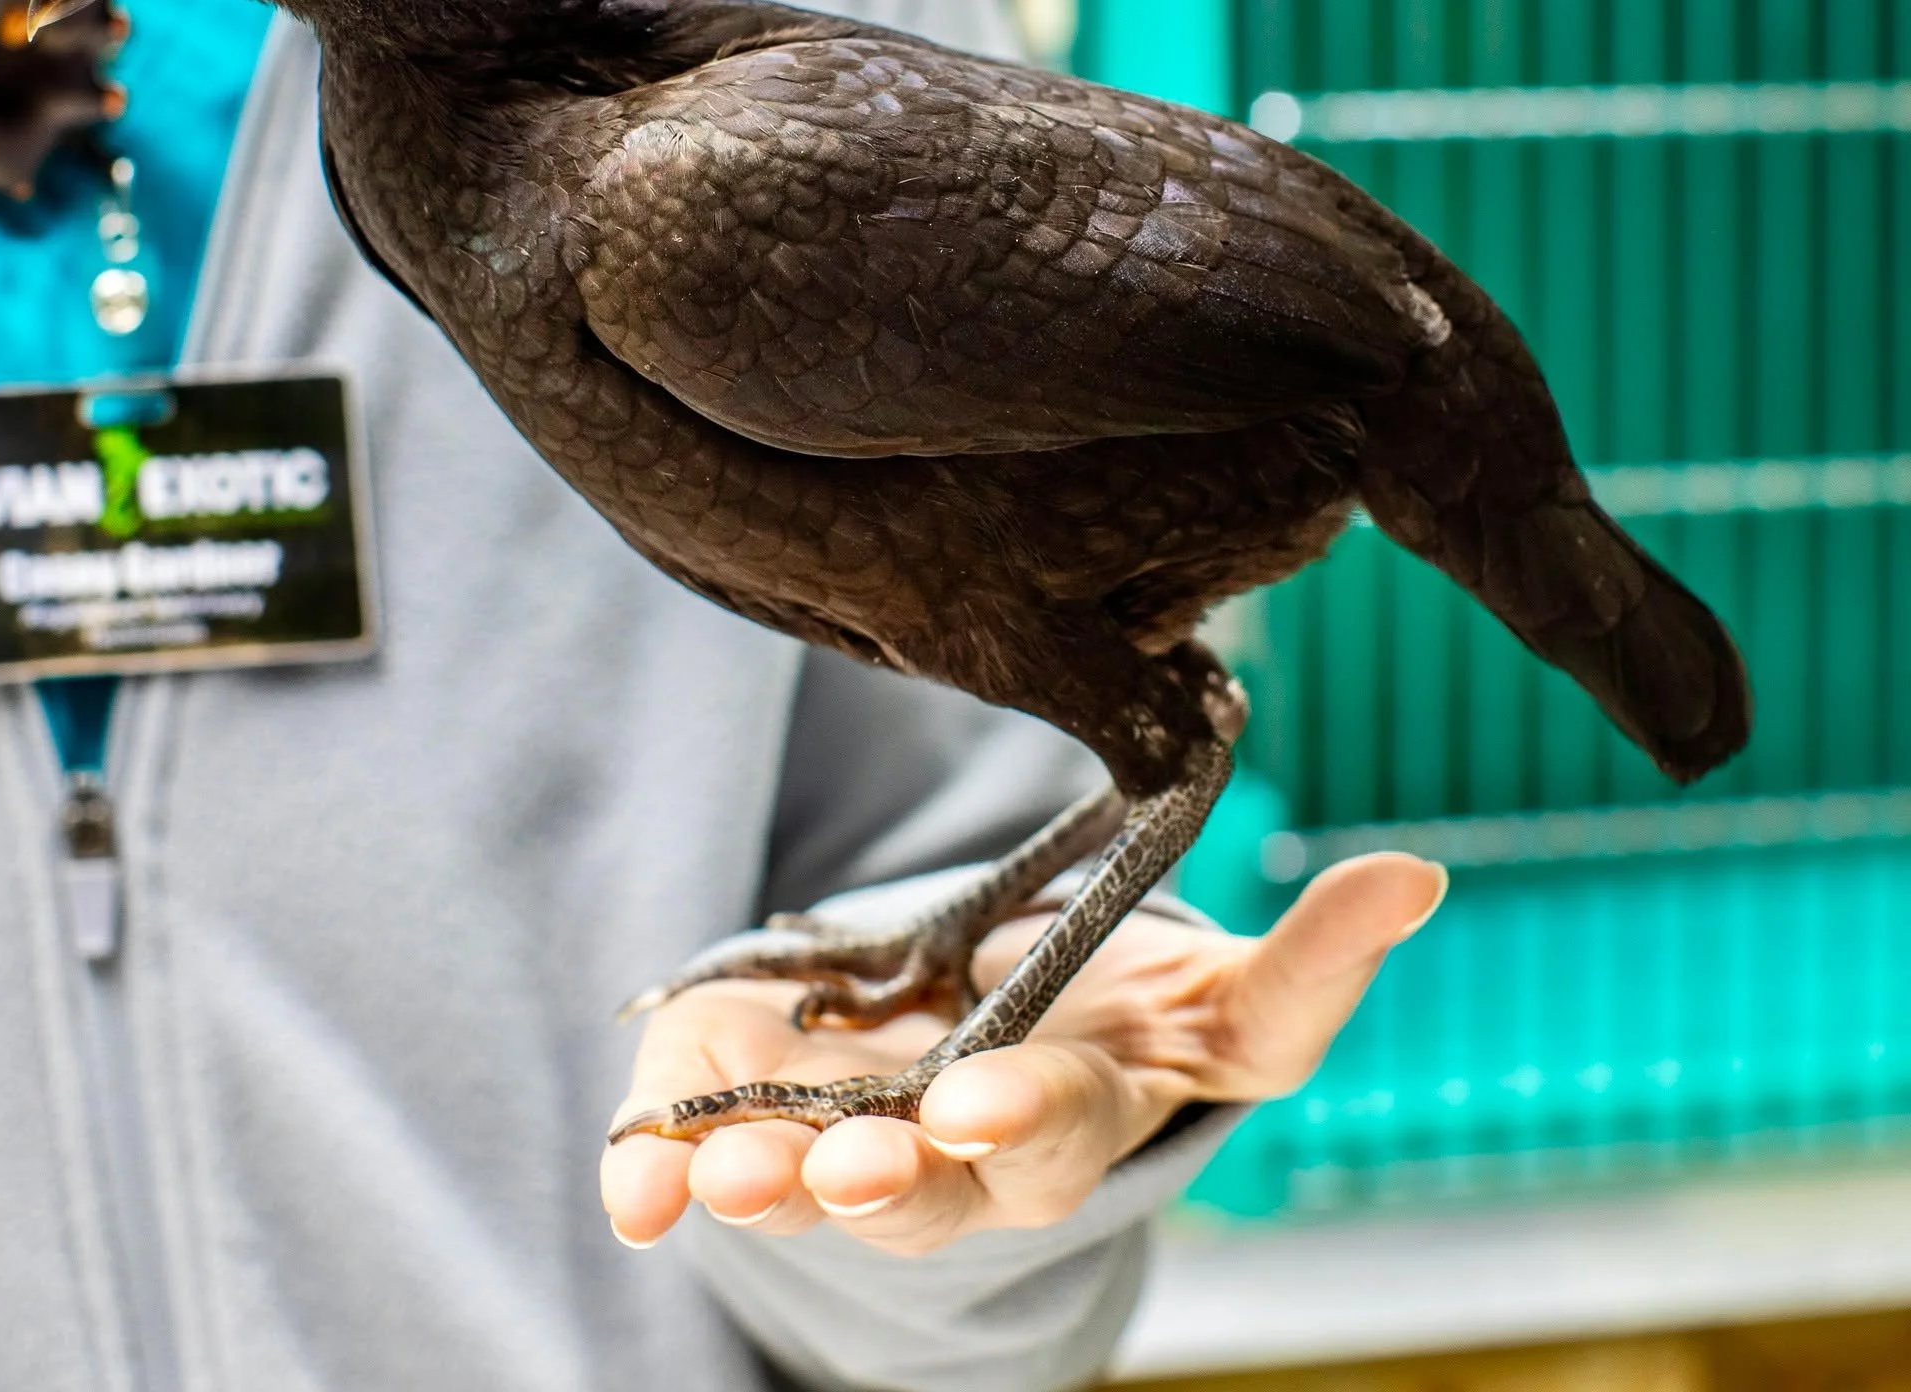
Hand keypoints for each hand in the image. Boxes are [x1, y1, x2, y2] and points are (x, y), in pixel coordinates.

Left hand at [600, 852, 1445, 1256]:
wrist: (999, 1030)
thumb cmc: (1114, 1010)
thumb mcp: (1216, 996)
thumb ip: (1312, 955)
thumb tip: (1422, 874)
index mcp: (1086, 1104)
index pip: (1078, 1122)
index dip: (1036, 1119)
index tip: (983, 1109)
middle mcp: (973, 1148)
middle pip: (940, 1184)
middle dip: (894, 1177)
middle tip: (842, 1163)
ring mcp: (868, 1137)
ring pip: (821, 1179)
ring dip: (770, 1174)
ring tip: (718, 1164)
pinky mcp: (771, 1107)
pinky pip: (712, 1148)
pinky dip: (662, 1162)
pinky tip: (635, 1174)